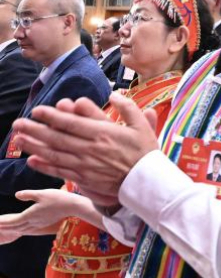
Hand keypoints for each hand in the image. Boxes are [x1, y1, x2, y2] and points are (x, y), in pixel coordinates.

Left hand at [0, 188, 86, 243]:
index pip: (14, 221)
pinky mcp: (44, 223)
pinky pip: (29, 228)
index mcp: (31, 214)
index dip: (4, 222)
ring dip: (13, 229)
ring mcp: (40, 223)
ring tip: (6, 228)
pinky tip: (22, 227)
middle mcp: (34, 221)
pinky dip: (22, 228)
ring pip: (23, 228)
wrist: (72, 206)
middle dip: (6, 227)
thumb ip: (28, 194)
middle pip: (17, 227)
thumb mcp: (42, 193)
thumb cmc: (57, 198)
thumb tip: (16, 195)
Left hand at [13, 94, 159, 204]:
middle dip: (35, 130)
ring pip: (55, 154)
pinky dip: (44, 166)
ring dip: (35, 146)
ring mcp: (85, 165)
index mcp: (104, 133)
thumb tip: (113, 95)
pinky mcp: (84, 179)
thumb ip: (128, 107)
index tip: (37, 110)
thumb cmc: (145, 153)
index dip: (52, 116)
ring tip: (19, 139)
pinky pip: (60, 171)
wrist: (146, 182)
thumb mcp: (142, 125)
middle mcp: (90, 149)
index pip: (72, 123)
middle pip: (57, 138)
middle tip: (18, 123)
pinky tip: (31, 160)